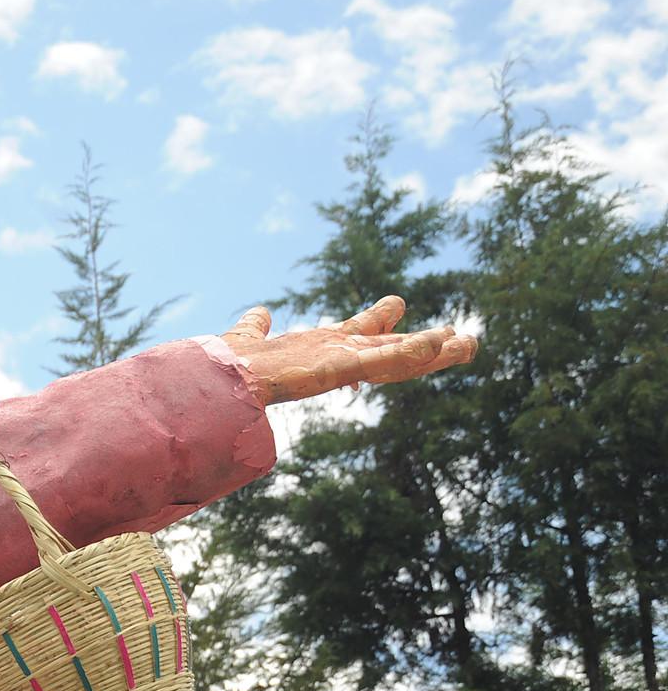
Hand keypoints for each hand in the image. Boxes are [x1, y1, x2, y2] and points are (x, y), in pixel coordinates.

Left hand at [220, 295, 475, 405]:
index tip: (402, 309)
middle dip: (425, 345)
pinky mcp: (341, 368)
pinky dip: (414, 352)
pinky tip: (442, 341)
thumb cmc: (233, 365)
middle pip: (390, 349)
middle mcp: (336, 356)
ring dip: (434, 352)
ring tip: (470, 344)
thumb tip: (261, 312)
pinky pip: (385, 360)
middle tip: (461, 337)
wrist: (220, 381)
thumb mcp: (250, 336)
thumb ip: (256, 326)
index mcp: (320, 348)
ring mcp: (342, 364)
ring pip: (398, 357)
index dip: (382, 325)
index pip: (361, 336)